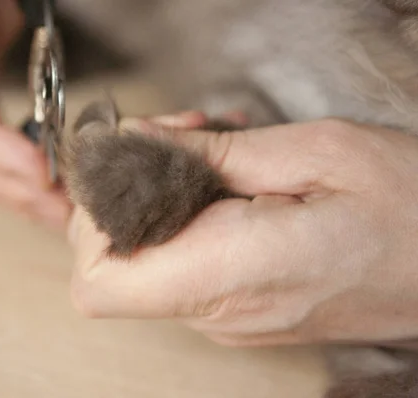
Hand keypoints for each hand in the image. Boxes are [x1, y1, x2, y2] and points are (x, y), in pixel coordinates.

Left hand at [68, 115, 417, 346]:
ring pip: (143, 257)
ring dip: (156, 192)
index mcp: (236, 272)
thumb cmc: (410, 207)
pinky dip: (183, 211)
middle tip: (175, 134)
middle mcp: (219, 309)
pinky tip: (224, 172)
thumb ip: (212, 153)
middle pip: (111, 264)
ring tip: (210, 143)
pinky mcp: (236, 307)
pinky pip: (180, 261)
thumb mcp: (316, 152)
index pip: (101, 282)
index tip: (123, 165)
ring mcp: (225, 316)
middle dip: (123, 188)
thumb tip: (136, 141)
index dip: (89, 223)